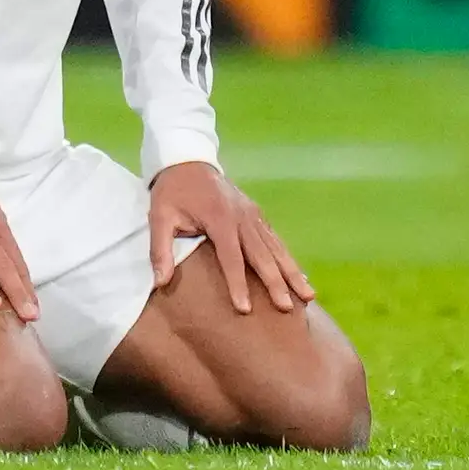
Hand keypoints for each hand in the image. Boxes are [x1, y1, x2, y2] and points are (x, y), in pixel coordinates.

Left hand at [147, 161, 314, 314]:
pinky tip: (300, 275)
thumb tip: (161, 282)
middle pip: (262, 255)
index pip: (231, 258)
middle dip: (276, 282)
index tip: (245, 309)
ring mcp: (253, 214)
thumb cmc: (172, 192)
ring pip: (276, 247)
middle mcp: (242, 217)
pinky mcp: (256, 214)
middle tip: (288, 307)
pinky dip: (288, 258)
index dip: (237, 284)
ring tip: (308, 295)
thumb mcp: (159, 217)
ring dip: (292, 271)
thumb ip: (160, 249)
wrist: (188, 160)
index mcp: (219, 219)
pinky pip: (275, 239)